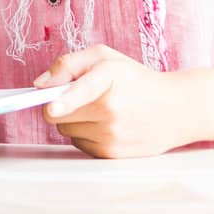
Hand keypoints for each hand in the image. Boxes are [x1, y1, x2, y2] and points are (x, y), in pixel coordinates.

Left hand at [32, 43, 190, 158]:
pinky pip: (79, 144)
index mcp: (110, 78)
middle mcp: (111, 110)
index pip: (84, 90)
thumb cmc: (135, 79)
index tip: (51, 108)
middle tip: (80, 96)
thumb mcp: (106, 58)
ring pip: (66, 130)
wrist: (173, 109)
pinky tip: (105, 125)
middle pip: (60, 114)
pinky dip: (85, 134)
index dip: (65, 100)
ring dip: (74, 120)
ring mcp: (111, 135)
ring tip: (99, 110)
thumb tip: (39, 84)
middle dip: (60, 105)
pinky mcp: (110, 155)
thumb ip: (69, 63)